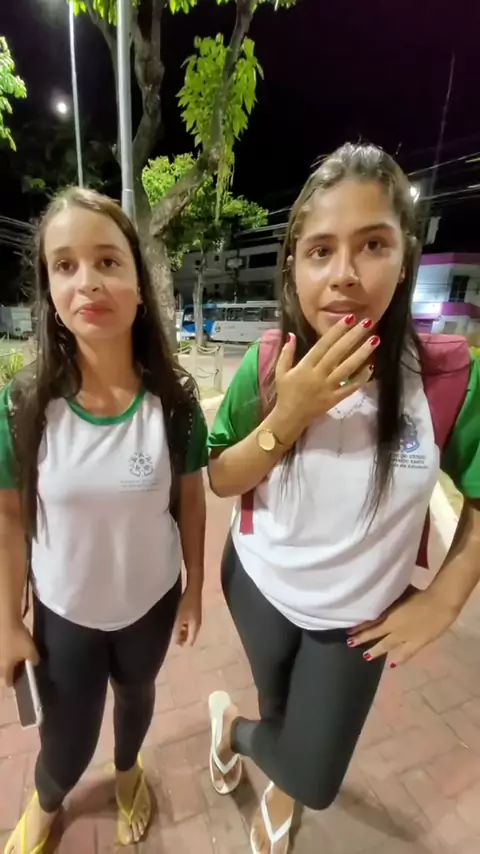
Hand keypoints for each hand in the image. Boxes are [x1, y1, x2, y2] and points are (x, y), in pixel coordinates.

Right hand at [0, 620, 38, 686]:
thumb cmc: (17, 639)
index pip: (7, 682)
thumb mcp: (31, 650)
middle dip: (5, 672)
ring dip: (2, 659)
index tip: (16, 681)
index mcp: (5, 668)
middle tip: (13, 666)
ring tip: (10, 654)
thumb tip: (34, 663)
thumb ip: (34, 659)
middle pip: (0, 673)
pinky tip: (6, 643)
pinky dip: (2, 648)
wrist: (4, 620)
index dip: (12, 682)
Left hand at [173, 585, 201, 646]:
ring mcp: (197, 620)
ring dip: (182, 632)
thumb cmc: (186, 604)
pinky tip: (178, 620)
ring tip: (173, 626)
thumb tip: (175, 642)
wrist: (194, 590)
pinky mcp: (195, 615)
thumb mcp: (180, 618)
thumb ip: (177, 630)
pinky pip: (189, 625)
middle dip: (181, 638)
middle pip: (190, 638)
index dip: (181, 644)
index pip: (190, 643)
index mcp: (195, 628)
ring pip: (189, 631)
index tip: (173, 640)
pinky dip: (184, 626)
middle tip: (172, 633)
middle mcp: (197, 626)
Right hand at [271, 315, 379, 443]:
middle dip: (353, 337)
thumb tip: (291, 334)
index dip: (336, 331)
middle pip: (338, 353)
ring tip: (375, 340)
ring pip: (347, 368)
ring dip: (362, 354)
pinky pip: (350, 388)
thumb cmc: (285, 392)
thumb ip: (286, 353)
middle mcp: (318, 375)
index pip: (323, 345)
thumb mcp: (280, 371)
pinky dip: (361, 378)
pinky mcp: (334, 399)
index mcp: (305, 366)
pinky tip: (372, 367)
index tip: (349, 318)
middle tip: (368, 322)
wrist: (289, 417)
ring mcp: (328, 387)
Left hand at [347, 590, 459, 666]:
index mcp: (389, 613)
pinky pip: (406, 653)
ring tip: (366, 657)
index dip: (359, 626)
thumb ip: (391, 599)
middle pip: (375, 633)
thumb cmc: (421, 593)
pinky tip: (392, 665)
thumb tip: (381, 597)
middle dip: (362, 638)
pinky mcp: (417, 643)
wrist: (440, 603)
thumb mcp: (401, 593)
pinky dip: (399, 659)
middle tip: (350, 643)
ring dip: (375, 651)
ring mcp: (405, 637)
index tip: (348, 630)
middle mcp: (393, 626)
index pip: (370, 621)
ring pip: (386, 645)